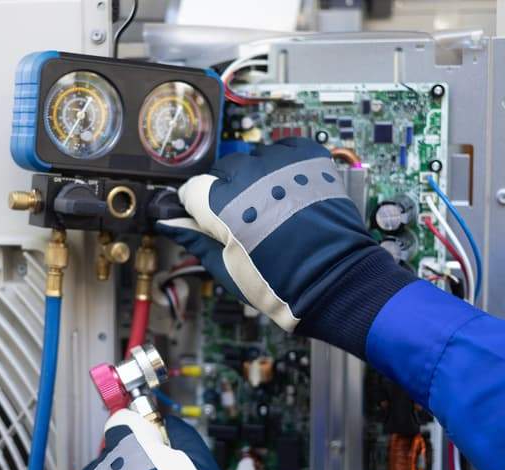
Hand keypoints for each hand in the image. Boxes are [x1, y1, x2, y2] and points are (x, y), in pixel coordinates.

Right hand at [157, 137, 414, 357]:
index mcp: (222, 205)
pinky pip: (286, 149)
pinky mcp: (309, 159)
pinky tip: (288, 187)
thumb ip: (196, 240)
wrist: (335, 282)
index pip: (192, 189)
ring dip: (256, 177)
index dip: (197, 207)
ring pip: (254, 159)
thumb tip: (169, 224)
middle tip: (242, 218)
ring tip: (271, 205)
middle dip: (227, 191)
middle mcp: (249, 177)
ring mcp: (281, 164)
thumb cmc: (279, 285)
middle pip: (224, 171)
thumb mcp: (227, 270)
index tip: (205, 219)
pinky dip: (283, 164)